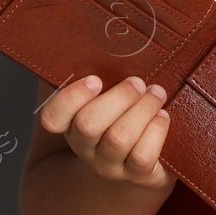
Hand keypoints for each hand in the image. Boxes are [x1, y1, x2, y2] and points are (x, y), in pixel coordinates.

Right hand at [39, 74, 177, 191]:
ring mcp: (109, 165)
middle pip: (89, 124)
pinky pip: (142, 155)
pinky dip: (156, 130)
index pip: (52, 117)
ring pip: (119, 137)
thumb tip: (95, 39)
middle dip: (119, 97)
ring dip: (142, 109)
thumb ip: (97, 75)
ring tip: (156, 94)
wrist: (142, 164)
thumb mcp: (106, 98)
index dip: (71, 98)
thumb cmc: (123, 117)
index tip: (96, 79)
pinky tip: (162, 117)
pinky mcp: (137, 175)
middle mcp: (85, 147)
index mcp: (71, 124)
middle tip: (138, 83)